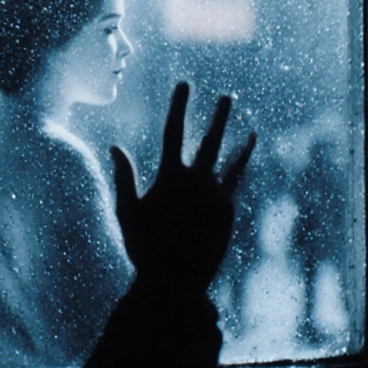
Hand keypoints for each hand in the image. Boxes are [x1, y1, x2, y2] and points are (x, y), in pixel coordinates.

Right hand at [111, 82, 255, 294]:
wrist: (175, 283)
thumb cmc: (144, 248)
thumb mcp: (127, 211)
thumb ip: (123, 177)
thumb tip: (115, 147)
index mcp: (171, 177)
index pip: (174, 131)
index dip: (179, 105)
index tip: (184, 84)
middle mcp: (197, 182)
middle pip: (211, 140)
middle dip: (219, 117)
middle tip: (227, 96)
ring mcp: (217, 198)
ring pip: (234, 163)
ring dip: (242, 146)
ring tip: (252, 132)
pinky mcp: (229, 214)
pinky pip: (236, 187)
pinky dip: (240, 174)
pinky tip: (243, 170)